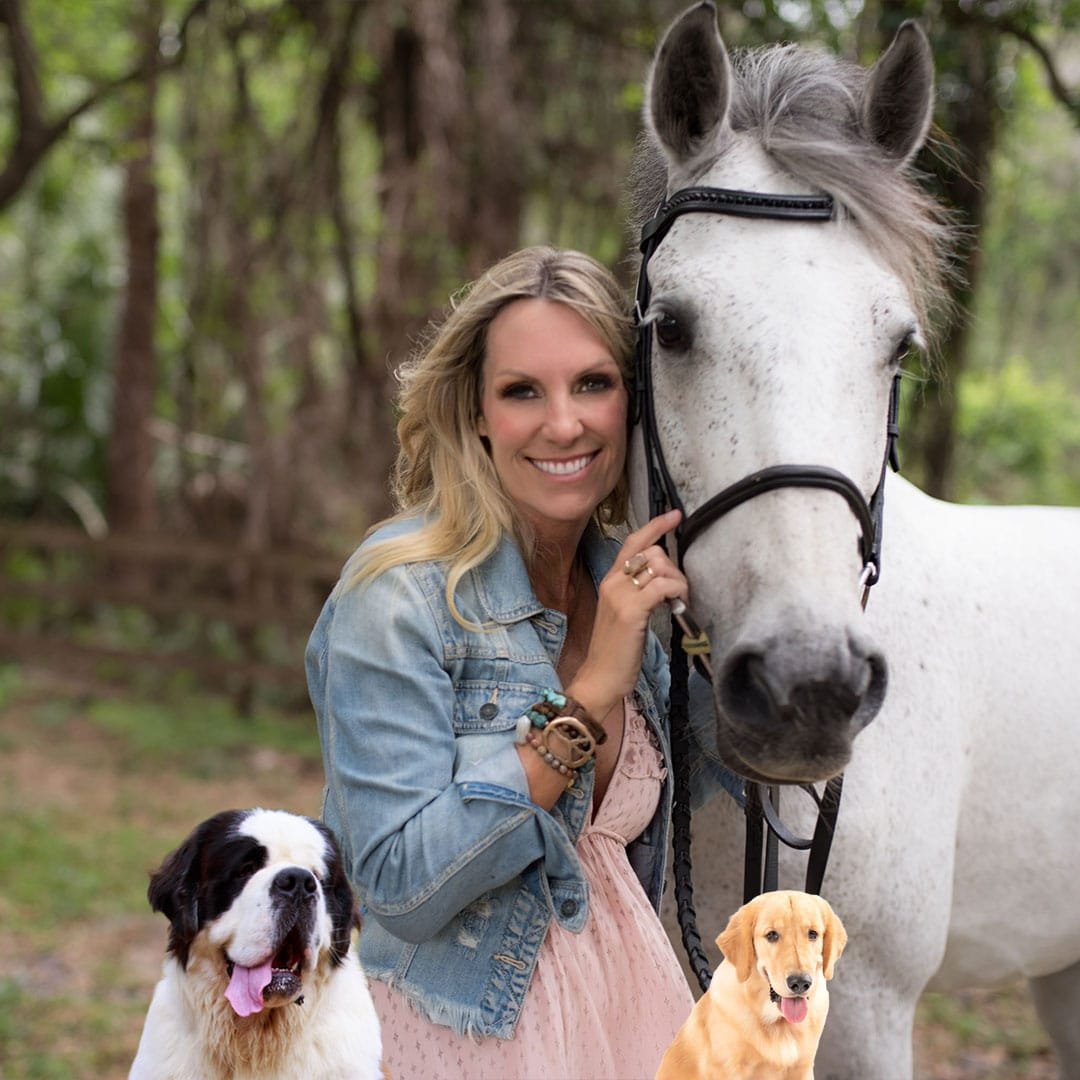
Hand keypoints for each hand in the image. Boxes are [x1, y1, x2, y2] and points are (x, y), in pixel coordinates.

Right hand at [566, 509, 687, 720]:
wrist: (600, 677)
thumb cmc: (616, 650)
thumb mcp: (625, 613)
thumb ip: (639, 593)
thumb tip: (664, 579)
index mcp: (610, 580)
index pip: (632, 542)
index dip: (655, 526)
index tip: (674, 515)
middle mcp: (613, 582)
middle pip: (652, 552)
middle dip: (674, 567)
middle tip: (680, 591)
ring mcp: (620, 595)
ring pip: (660, 566)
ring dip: (679, 581)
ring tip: (679, 602)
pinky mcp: (631, 611)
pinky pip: (663, 586)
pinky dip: (678, 591)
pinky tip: (679, 604)